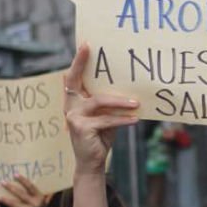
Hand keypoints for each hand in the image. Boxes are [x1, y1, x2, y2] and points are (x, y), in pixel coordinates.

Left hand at [0, 174, 52, 206]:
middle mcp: (34, 204)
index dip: (22, 180)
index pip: (30, 186)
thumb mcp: (39, 199)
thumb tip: (19, 182)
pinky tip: (3, 204)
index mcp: (39, 197)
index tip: (15, 174)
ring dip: (5, 200)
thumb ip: (32, 193)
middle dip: (10, 188)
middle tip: (2, 182)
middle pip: (20, 194)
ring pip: (14, 204)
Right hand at [64, 43, 139, 175]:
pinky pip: (106, 120)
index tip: (86, 44)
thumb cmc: (100, 136)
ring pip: (99, 101)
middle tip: (92, 48)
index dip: (79, 61)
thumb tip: (127, 87)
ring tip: (136, 103)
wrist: (92, 162)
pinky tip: (135, 119)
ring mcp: (73, 117)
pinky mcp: (81, 128)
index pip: (74, 77)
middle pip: (76, 81)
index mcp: (74, 101)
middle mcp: (70, 106)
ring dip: (120, 102)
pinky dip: (122, 120)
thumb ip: (107, 102)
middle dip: (82, 63)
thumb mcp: (104, 116)